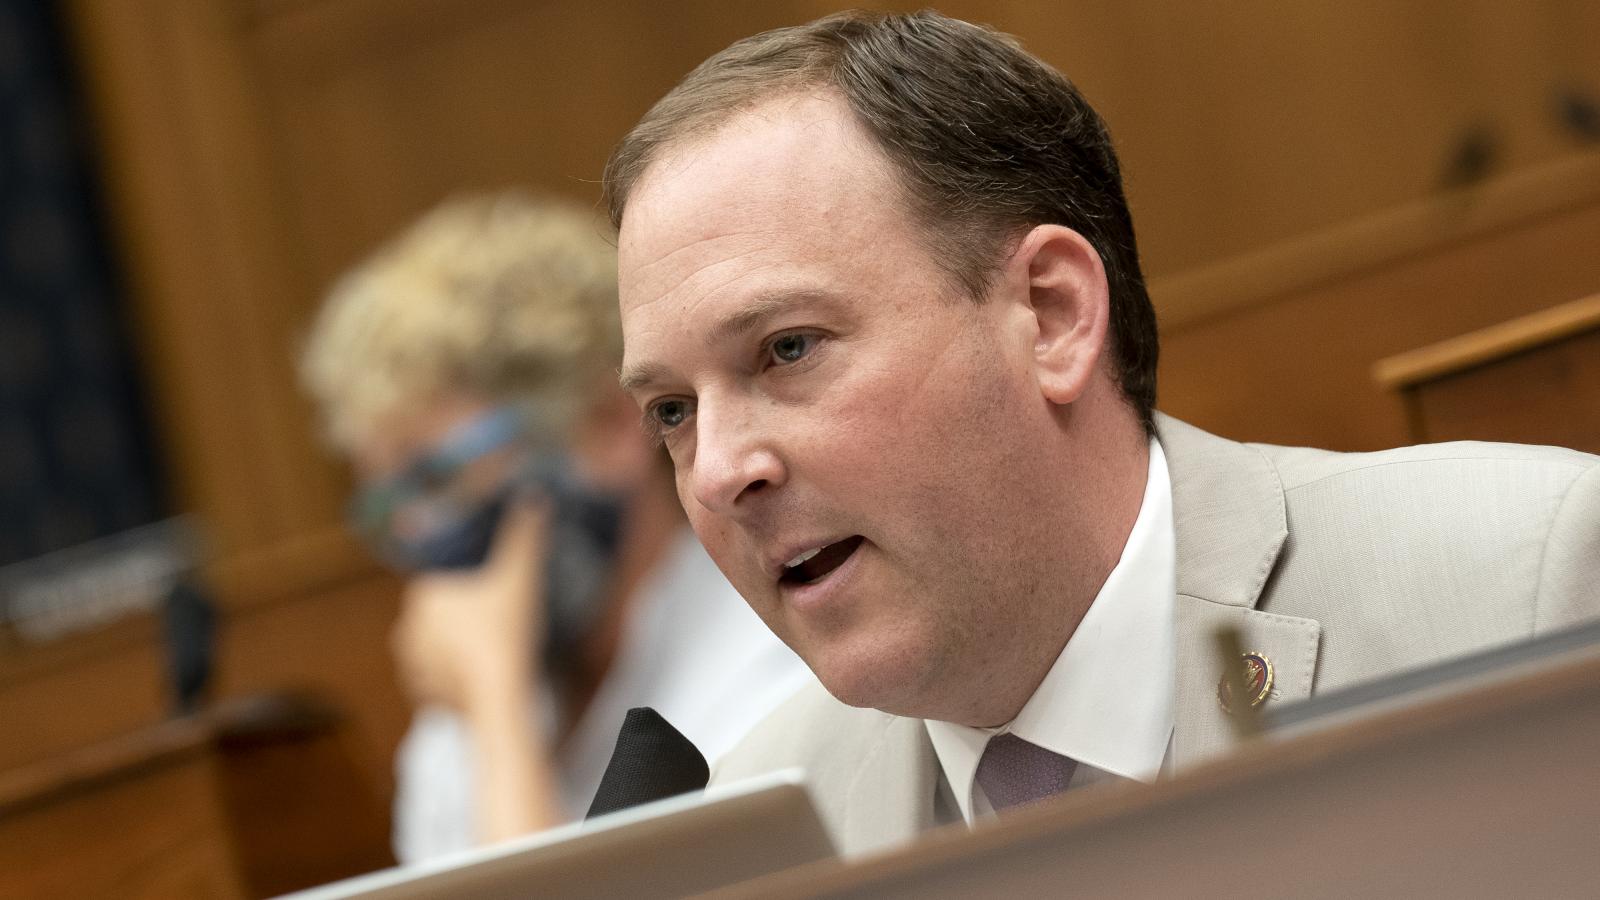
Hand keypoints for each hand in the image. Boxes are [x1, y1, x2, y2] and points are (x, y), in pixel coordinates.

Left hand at [390, 499, 551, 711]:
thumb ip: (525, 536)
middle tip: (496, 630)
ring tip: (486, 659)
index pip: (442, 584)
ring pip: (433, 651)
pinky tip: (475, 683)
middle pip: (438, 618)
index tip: (493, 604)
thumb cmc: (505, 630)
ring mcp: (410, 664)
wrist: (497, 694)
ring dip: (452, 654)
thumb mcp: (520, 577)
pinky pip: (433, 683)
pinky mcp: (420, 694)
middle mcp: (405, 628)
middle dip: (460, 623)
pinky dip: (450, 683)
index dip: (470, 593)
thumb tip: (536, 496)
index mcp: (423, 594)